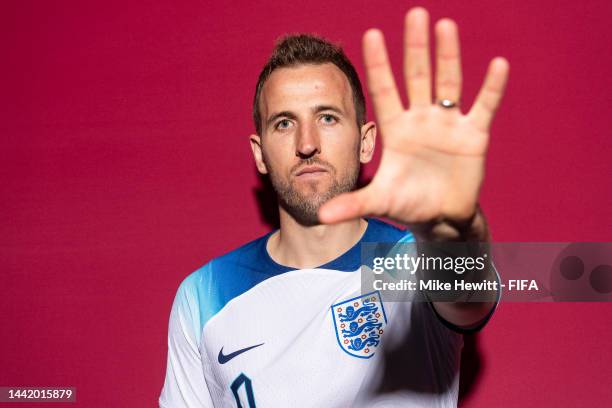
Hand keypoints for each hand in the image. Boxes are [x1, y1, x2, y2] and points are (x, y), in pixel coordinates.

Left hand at [319, 7, 508, 224]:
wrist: (440, 218)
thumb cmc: (407, 204)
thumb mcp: (379, 202)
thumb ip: (353, 204)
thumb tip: (320, 217)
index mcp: (396, 130)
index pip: (384, 90)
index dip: (378, 64)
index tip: (371, 33)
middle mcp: (421, 120)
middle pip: (417, 76)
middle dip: (415, 47)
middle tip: (414, 14)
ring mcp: (448, 125)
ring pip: (448, 83)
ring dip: (448, 56)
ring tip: (445, 25)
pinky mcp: (473, 136)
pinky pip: (483, 107)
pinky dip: (491, 88)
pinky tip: (498, 65)